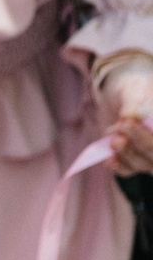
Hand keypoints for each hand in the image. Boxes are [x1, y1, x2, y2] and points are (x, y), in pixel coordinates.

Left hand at [98, 57, 152, 175]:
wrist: (122, 95)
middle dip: (140, 144)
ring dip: (128, 155)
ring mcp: (150, 154)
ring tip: (114, 141)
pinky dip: (120, 167)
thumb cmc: (135, 89)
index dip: (148, 136)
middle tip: (120, 133)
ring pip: (144, 164)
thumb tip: (129, 117)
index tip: (127, 123)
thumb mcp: (135, 89)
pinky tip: (111, 161)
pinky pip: (130, 170)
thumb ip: (134, 103)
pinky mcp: (133, 159)